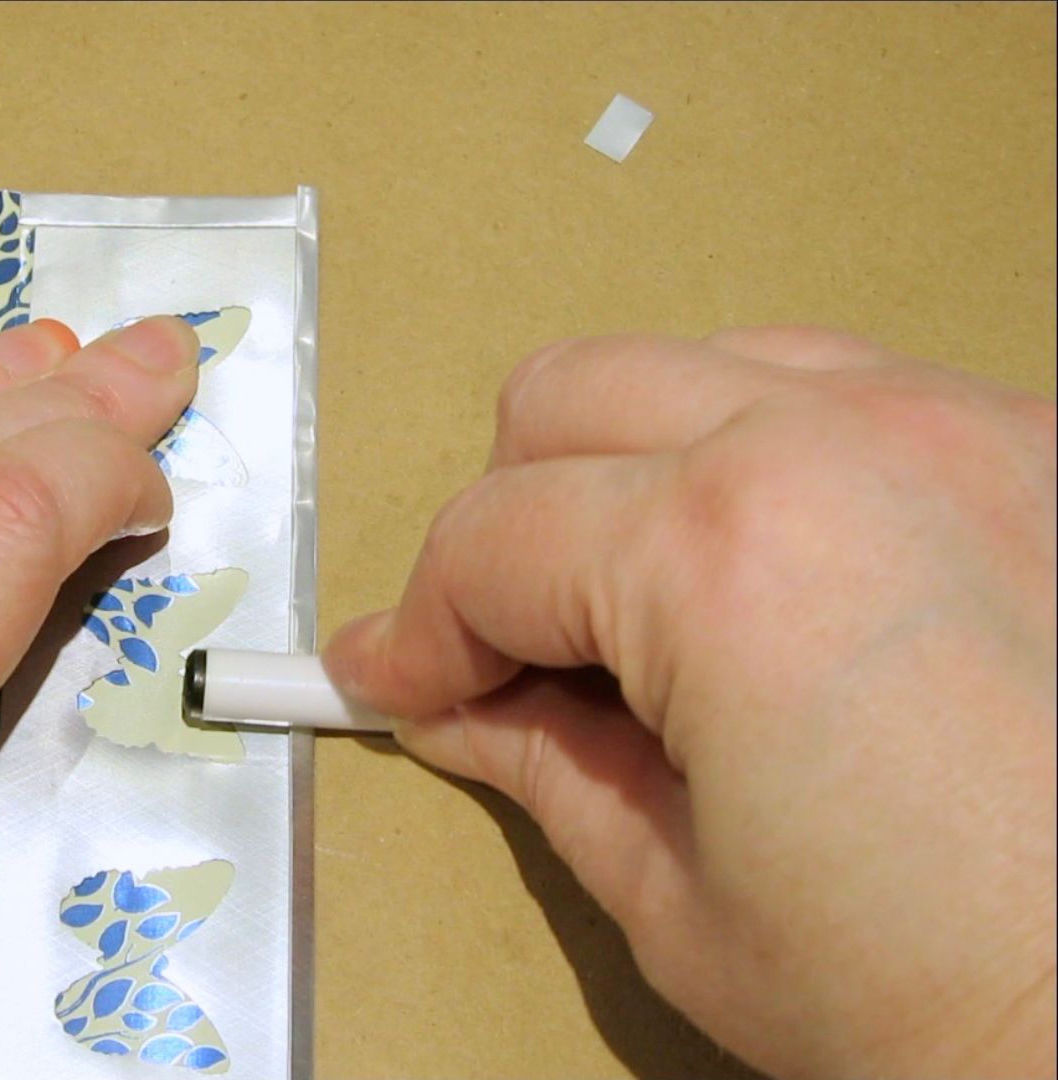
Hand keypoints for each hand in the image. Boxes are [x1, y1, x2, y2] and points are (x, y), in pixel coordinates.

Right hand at [325, 328, 1055, 1078]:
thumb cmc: (953, 1001)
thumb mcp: (680, 903)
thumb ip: (541, 765)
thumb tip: (456, 705)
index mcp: (726, 556)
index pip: (488, 540)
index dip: (419, 627)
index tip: (397, 684)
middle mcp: (844, 443)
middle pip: (569, 397)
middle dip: (512, 523)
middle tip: (523, 651)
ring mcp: (964, 425)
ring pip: (707, 365)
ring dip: (641, 470)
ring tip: (665, 610)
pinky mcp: (1045, 450)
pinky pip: (853, 393)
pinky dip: (780, 463)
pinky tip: (801, 586)